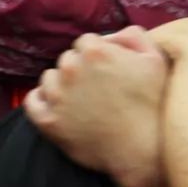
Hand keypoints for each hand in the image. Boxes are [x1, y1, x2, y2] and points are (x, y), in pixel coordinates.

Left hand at [24, 26, 170, 186]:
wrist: (144, 150)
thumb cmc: (153, 104)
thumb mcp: (155, 59)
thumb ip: (132, 36)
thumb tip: (110, 36)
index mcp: (94, 51)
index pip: (85, 42)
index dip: (98, 55)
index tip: (108, 71)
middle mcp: (71, 69)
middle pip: (67, 59)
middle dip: (80, 70)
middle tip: (98, 89)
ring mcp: (57, 96)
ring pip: (50, 78)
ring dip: (62, 85)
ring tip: (82, 101)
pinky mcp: (48, 121)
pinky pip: (32, 101)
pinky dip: (41, 101)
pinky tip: (57, 106)